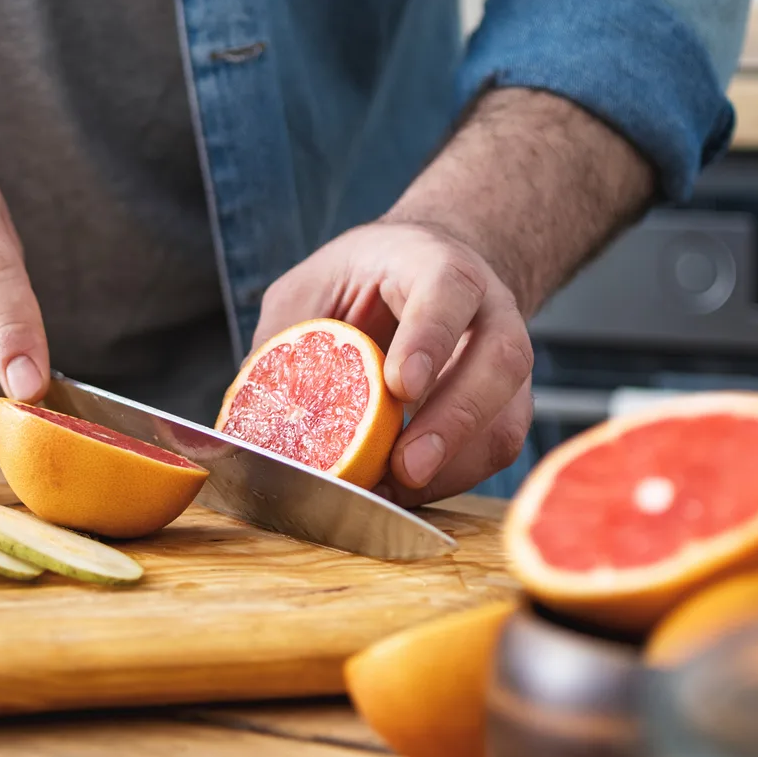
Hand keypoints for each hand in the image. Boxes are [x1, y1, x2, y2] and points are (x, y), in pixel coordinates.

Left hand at [253, 222, 532, 505]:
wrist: (428, 271)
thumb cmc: (365, 279)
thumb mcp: (312, 287)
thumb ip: (285, 338)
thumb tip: (250, 418)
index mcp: (437, 264)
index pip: (447, 292)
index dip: (428, 339)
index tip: (400, 386)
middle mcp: (488, 309)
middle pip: (498, 362)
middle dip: (453, 421)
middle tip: (405, 466)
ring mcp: (507, 360)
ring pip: (507, 417)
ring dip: (454, 465)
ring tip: (397, 491)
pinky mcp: (506, 405)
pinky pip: (495, 449)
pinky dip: (452, 479)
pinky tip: (405, 492)